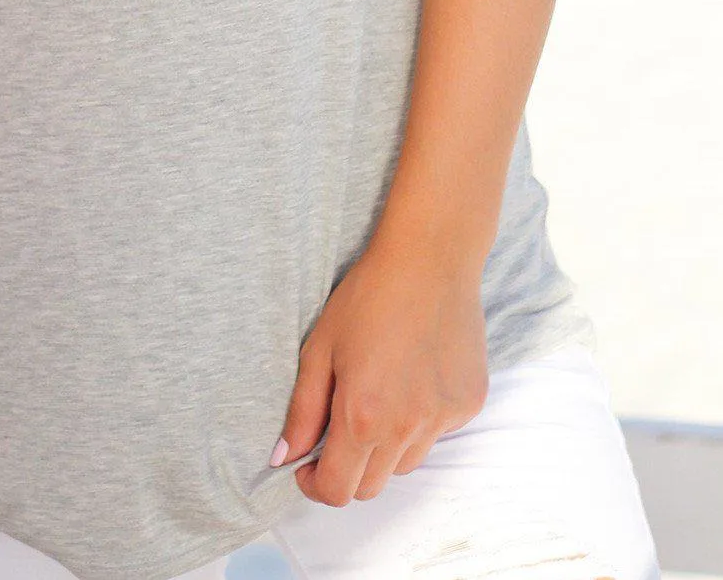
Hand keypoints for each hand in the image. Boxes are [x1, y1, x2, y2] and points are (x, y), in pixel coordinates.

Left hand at [275, 227, 489, 505]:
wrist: (430, 260)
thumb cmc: (367, 297)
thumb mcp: (320, 348)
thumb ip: (302, 411)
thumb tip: (283, 458)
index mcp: (363, 416)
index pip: (338, 491)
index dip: (316, 486)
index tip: (307, 466)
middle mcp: (407, 428)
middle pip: (372, 486)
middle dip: (347, 468)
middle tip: (337, 429)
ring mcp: (443, 419)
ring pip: (405, 464)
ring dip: (384, 448)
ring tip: (377, 394)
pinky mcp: (468, 405)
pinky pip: (436, 435)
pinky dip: (419, 422)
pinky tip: (411, 377)